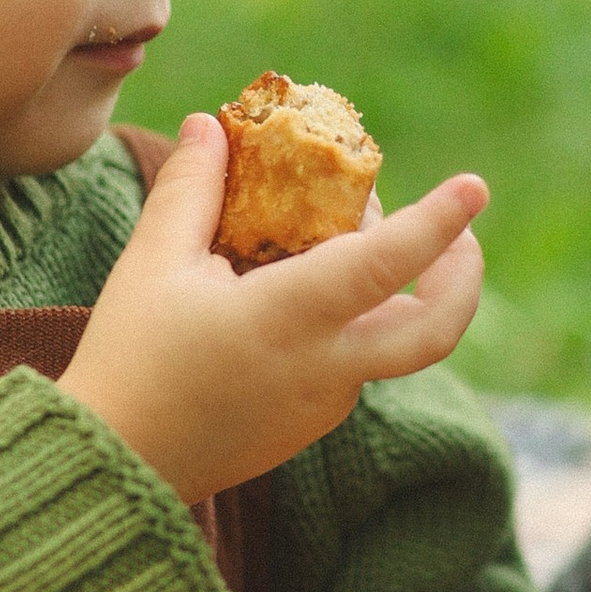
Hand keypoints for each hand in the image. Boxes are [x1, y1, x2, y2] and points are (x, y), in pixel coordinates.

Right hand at [58, 117, 486, 508]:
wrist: (115, 467)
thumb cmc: (129, 360)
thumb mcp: (152, 263)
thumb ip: (191, 189)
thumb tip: (208, 124)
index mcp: (290, 320)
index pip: (387, 265)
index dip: (437, 223)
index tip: (476, 186)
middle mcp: (325, 367)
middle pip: (436, 330)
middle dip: (463, 274)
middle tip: (462, 229)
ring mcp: (324, 402)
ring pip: (393, 338)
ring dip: (398, 285)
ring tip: (348, 229)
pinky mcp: (311, 422)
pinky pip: (356, 359)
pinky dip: (359, 314)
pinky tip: (309, 280)